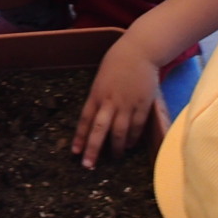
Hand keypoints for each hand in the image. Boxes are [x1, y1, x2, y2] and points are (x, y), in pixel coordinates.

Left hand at [72, 35, 158, 168]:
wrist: (139, 51)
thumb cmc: (117, 63)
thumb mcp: (101, 80)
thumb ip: (98, 98)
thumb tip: (95, 117)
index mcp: (96, 95)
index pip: (85, 120)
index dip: (79, 137)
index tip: (75, 152)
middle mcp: (109, 102)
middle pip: (99, 130)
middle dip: (93, 149)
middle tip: (88, 165)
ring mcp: (127, 104)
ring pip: (119, 132)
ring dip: (115, 147)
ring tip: (114, 156)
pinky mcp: (142, 104)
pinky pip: (136, 126)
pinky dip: (132, 137)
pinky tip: (129, 145)